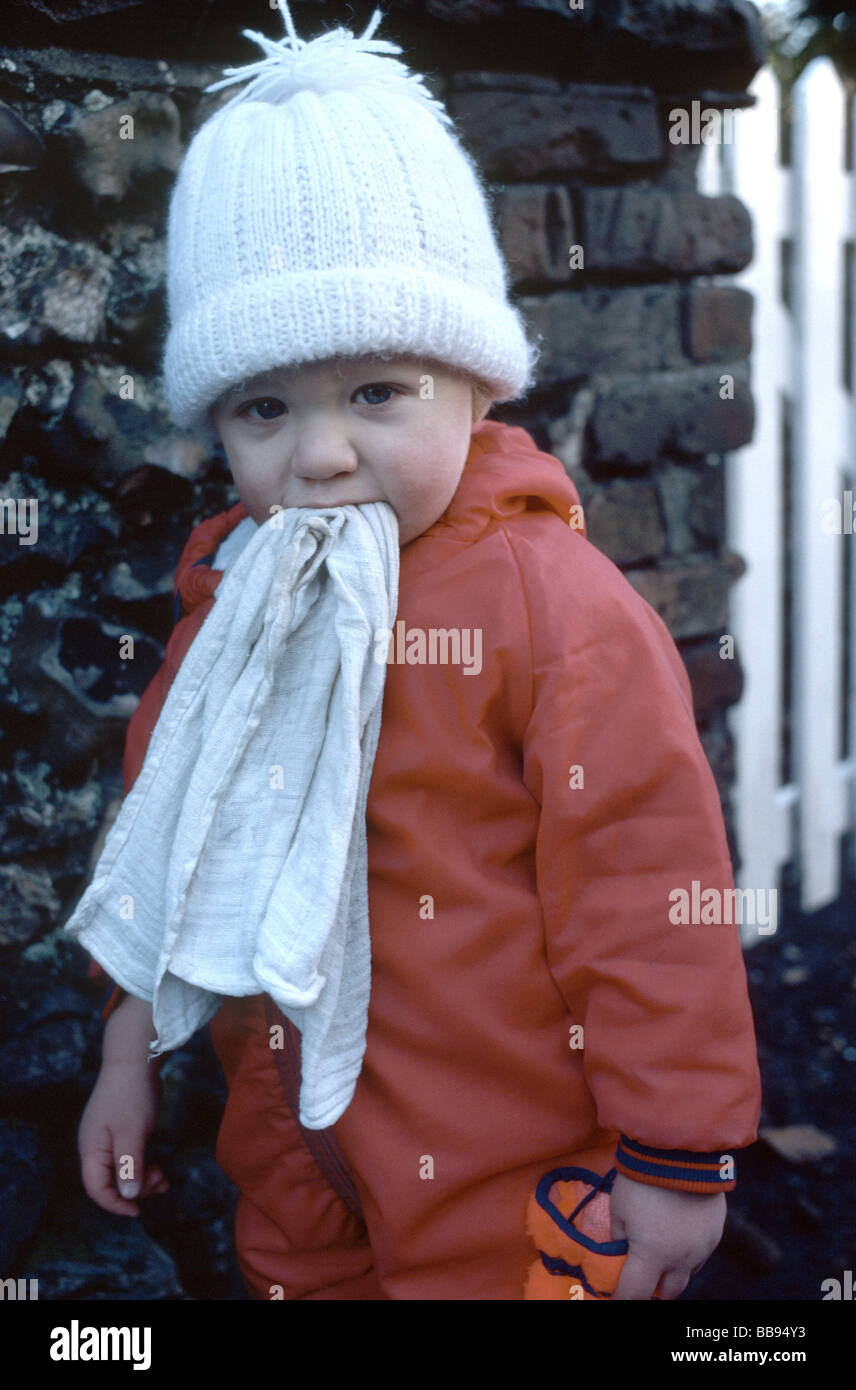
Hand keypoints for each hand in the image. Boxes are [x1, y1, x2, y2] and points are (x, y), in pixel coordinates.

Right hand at [77, 1060, 168, 1216]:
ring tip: (164, 1178)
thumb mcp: (132, 1132)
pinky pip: (131, 1159)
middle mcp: (97, 1147)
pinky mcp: (123, 1133)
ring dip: (143, 1179)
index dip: (115, 1204)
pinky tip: (160, 1169)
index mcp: (91, 1149)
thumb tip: (128, 1195)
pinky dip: (145, 1167)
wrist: (136, 1061)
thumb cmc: (131, 1095)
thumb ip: (128, 1165)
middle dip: (137, 1188)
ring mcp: (109, 1140)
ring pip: (124, 1172)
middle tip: (160, 1181)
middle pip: (112, 1183)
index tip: (137, 1211)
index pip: (96, 1188)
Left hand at [609, 1171, 725, 1299]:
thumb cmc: (642, 1179)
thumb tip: (619, 1251)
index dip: (622, 1299)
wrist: (681, 1149)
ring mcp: (702, 1247)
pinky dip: (687, 1255)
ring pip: (686, 1276)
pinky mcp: (715, 1233)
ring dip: (671, 1273)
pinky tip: (677, 1236)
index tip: (615, 1299)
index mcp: (653, 1255)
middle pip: (667, 1293)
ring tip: (659, 1254)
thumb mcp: (619, 1208)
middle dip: (651, 1289)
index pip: (634, 1294)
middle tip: (639, 1276)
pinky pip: (700, 1256)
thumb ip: (618, 1237)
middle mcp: (681, 1258)